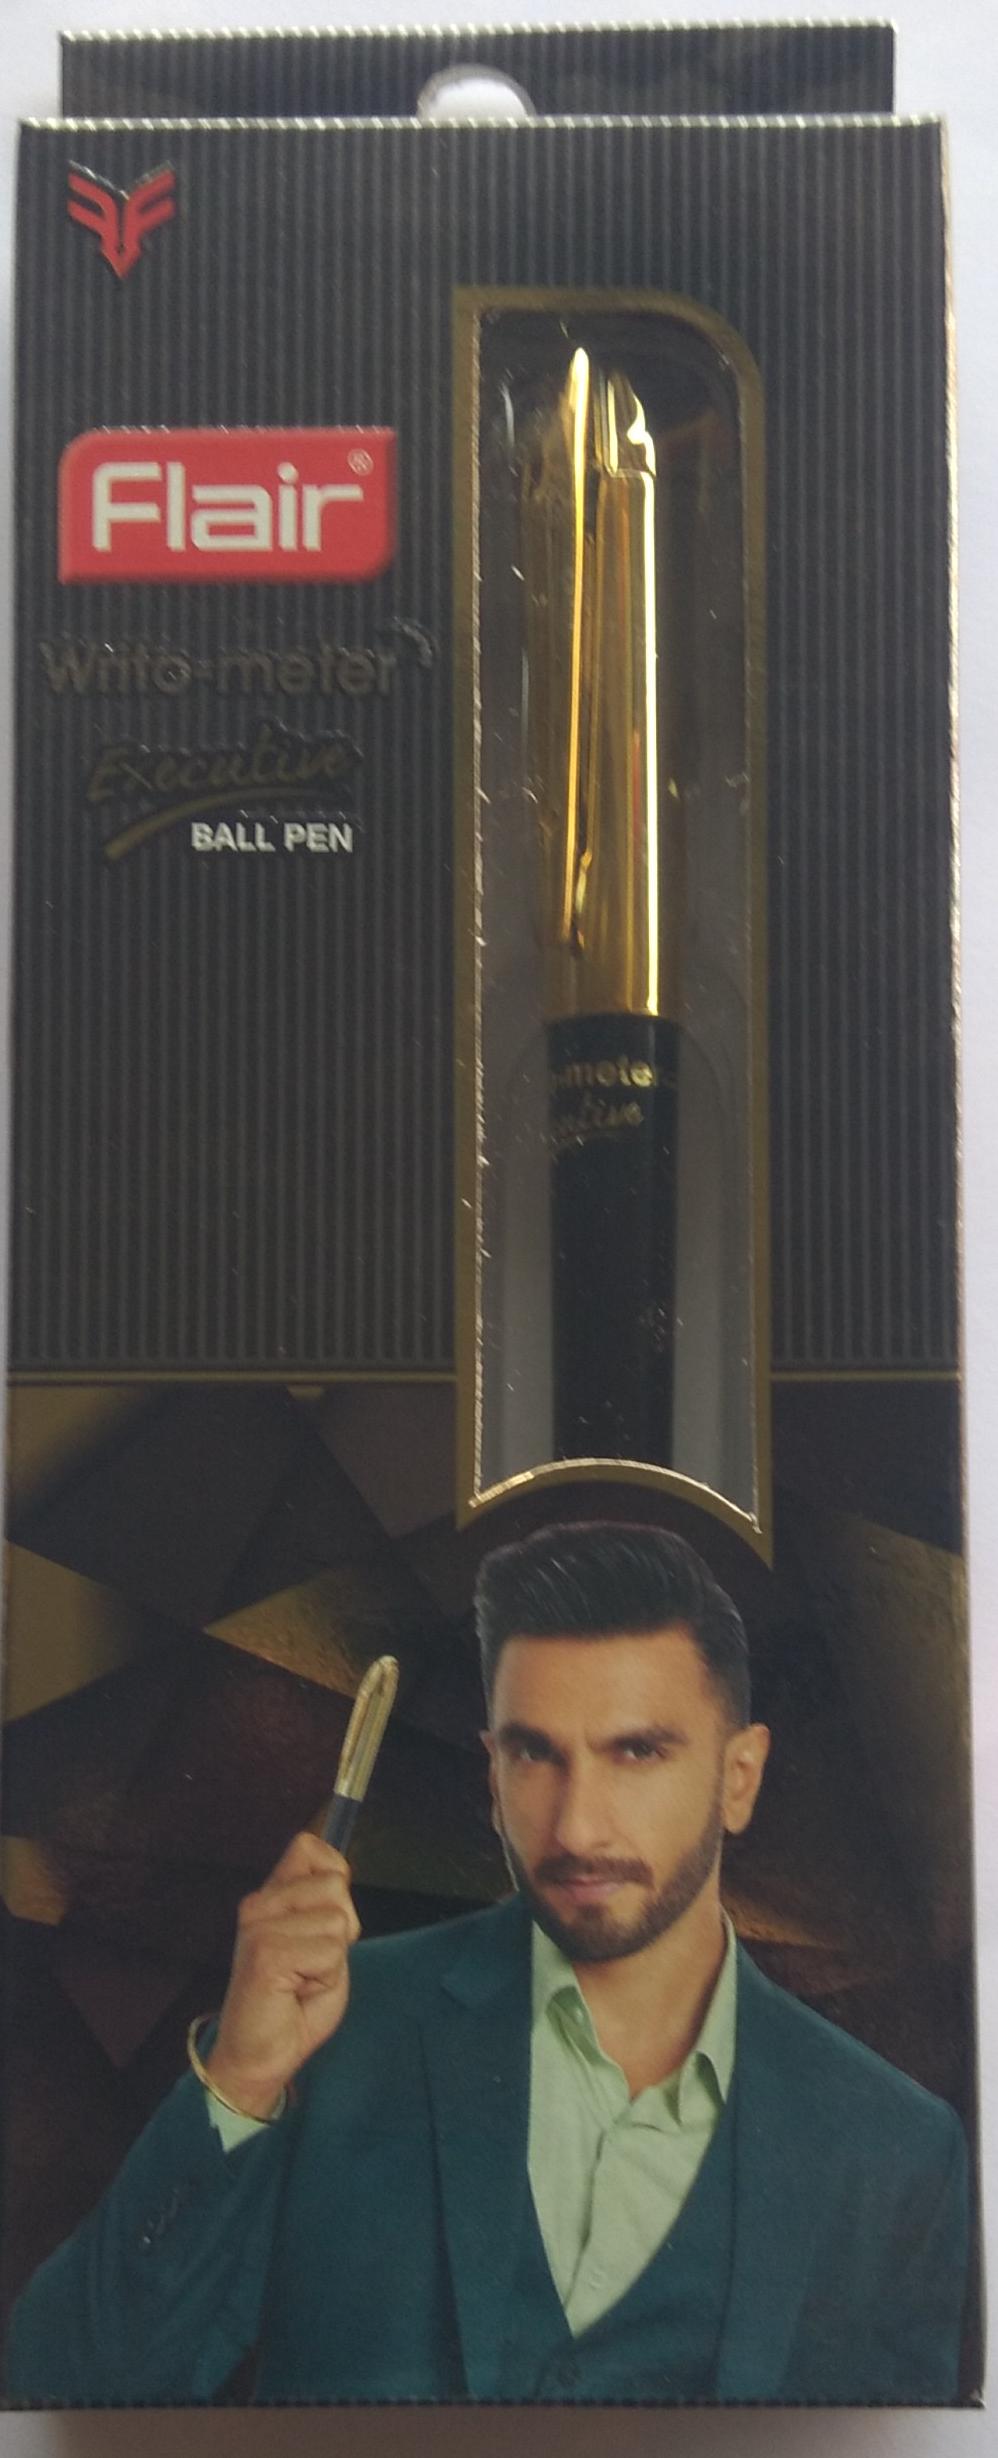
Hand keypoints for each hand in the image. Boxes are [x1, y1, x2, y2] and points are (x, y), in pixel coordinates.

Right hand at [205, 1832, 360, 2117]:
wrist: (260, 2056)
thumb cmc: (295, 2004)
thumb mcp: (319, 1942)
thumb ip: (325, 1906)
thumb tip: (341, 1875)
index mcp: (269, 1897)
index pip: (308, 1846)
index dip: (334, 1875)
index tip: (326, 1916)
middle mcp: (259, 1904)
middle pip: (335, 1884)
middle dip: (342, 1927)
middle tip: (314, 1963)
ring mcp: (260, 1927)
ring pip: (337, 1920)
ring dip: (334, 1957)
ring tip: (305, 1979)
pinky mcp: (266, 1954)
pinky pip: (330, 1951)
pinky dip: (327, 1977)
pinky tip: (300, 1992)